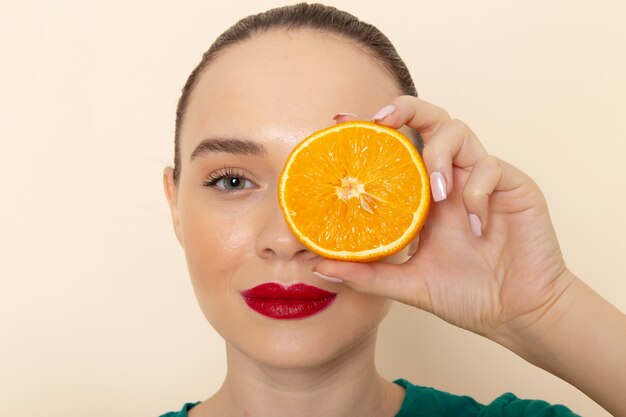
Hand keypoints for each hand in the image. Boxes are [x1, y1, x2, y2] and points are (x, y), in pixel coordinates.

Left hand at [318, 96, 573, 339]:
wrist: (516, 314)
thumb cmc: (467, 295)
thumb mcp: (409, 285)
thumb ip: (368, 274)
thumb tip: (320, 267)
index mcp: (425, 195)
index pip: (398, 148)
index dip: (372, 130)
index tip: (340, 121)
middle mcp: (451, 179)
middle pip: (431, 120)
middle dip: (406, 109)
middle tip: (382, 122)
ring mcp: (482, 179)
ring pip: (458, 131)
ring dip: (438, 155)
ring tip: (435, 193)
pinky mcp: (514, 186)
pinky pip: (491, 168)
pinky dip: (476, 192)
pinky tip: (475, 226)